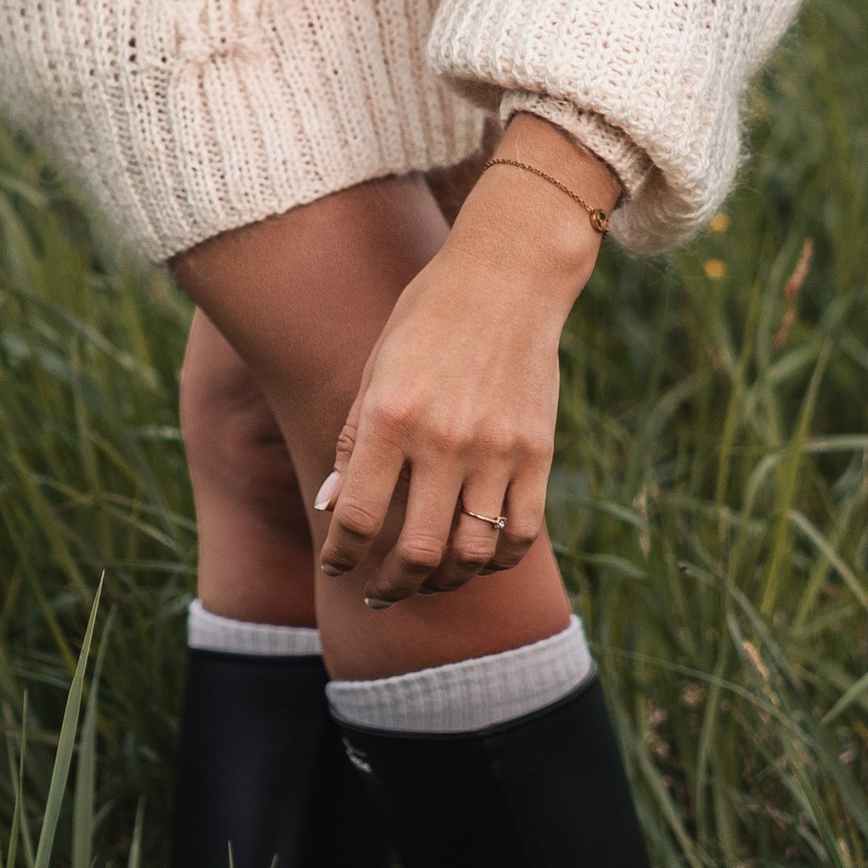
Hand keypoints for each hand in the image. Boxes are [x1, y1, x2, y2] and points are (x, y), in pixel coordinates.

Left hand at [314, 128, 618, 601]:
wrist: (508, 275)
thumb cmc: (429, 314)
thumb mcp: (376, 365)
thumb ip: (354, 439)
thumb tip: (330, 505)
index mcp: (391, 416)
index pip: (356, 515)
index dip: (340, 554)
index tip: (335, 564)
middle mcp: (443, 439)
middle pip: (416, 551)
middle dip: (390, 586)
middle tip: (378, 592)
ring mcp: (496, 449)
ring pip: (471, 553)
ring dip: (443, 580)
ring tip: (426, 579)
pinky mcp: (537, 452)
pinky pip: (521, 532)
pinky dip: (497, 560)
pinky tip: (478, 558)